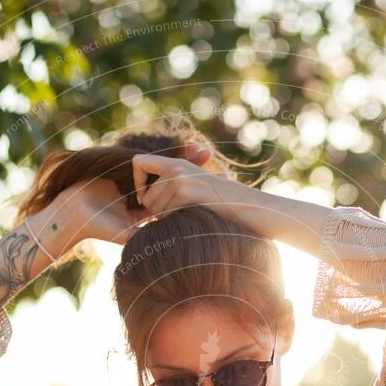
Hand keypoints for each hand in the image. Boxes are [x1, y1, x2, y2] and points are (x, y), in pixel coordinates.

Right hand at [52, 143, 215, 245]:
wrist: (71, 213)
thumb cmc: (97, 227)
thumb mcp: (125, 234)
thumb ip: (144, 236)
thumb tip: (168, 247)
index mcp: (146, 207)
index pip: (173, 195)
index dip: (190, 188)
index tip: (212, 181)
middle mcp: (142, 191)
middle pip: (170, 175)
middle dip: (189, 165)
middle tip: (209, 156)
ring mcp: (133, 178)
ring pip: (160, 164)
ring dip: (179, 155)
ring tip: (200, 150)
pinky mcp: (122, 167)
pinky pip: (143, 158)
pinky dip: (159, 152)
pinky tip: (175, 146)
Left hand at [132, 152, 252, 223]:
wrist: (247, 207)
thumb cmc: (223, 205)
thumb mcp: (197, 187)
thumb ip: (174, 186)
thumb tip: (144, 200)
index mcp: (177, 163)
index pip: (138, 162)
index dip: (137, 182)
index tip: (146, 198)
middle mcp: (176, 167)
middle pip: (146, 195)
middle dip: (155, 212)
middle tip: (177, 217)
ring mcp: (181, 179)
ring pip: (154, 208)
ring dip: (167, 220)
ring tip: (189, 217)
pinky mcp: (186, 192)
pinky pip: (166, 214)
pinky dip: (175, 223)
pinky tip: (192, 220)